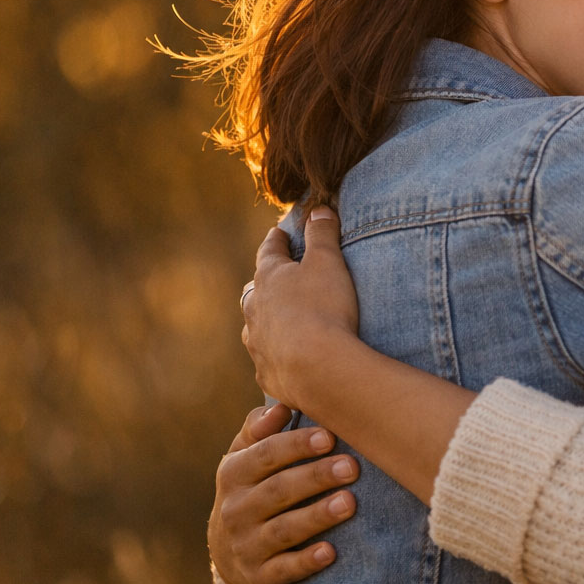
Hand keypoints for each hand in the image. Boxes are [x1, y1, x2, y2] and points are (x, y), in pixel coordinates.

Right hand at [208, 404, 359, 583]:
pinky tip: (330, 552)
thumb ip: (259, 430)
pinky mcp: (260, 576)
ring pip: (283, 530)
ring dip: (316, 516)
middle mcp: (236, 509)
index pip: (265, 455)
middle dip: (316, 477)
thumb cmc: (252, 488)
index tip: (330, 436)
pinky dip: (306, 562)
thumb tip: (279, 407)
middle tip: (352, 466)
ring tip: (349, 503)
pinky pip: (283, 570)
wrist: (230, 552)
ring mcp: (246, 545)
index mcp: (234, 473)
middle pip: (278, 490)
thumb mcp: (245, 458)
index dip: (297, 445)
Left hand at [242, 207, 359, 410]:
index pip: (269, 251)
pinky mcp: (267, 372)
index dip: (277, 240)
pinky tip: (285, 358)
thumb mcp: (328, 261)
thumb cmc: (324, 308)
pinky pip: (267, 359)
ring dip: (266, 320)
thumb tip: (318, 210)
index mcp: (269, 278)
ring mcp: (257, 343)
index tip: (278, 232)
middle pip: (255, 290)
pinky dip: (275, 353)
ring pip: (255, 326)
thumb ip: (323, 234)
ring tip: (278, 320)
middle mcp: (254, 310)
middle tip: (274, 278)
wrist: (318, 368)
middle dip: (265, 283)